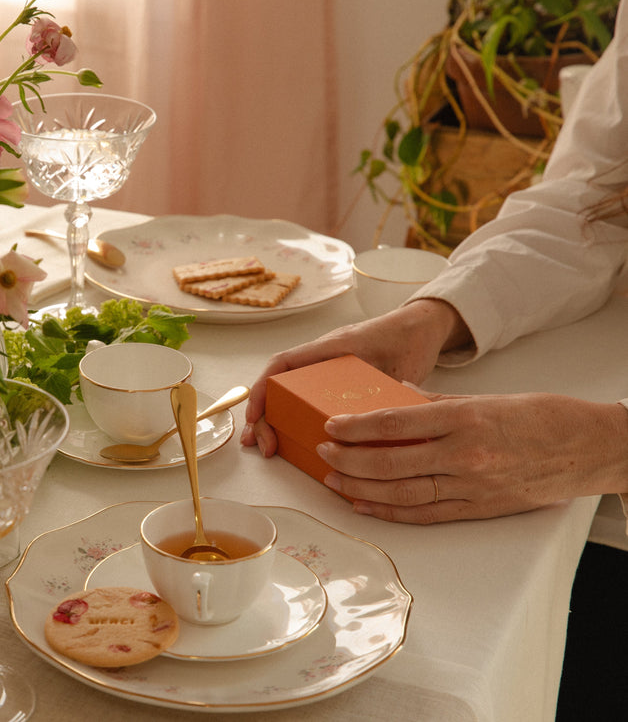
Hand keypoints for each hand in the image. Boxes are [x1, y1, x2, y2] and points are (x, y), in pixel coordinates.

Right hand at [241, 299, 467, 452]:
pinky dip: (293, 420)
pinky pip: (306, 400)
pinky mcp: (335, 384)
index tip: (255, 417)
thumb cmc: (406, 339)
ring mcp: (325, 372)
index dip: (263, 391)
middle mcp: (320, 360)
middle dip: (263, 416)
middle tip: (263, 445)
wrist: (421, 331)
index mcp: (328, 349)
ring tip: (268, 447)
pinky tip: (292, 441)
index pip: (282, 365)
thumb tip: (365, 426)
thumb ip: (380, 388)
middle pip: (278, 386)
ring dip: (274, 420)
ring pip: (289, 395)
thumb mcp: (393, 364)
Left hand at [317, 392, 627, 523]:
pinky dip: (390, 511)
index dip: (356, 428)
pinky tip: (365, 505)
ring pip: (402, 493)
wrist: (590, 448)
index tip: (330, 426)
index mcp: (465, 420)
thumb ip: (435, 405)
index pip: (395, 424)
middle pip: (390, 463)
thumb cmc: (540, 418)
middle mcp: (466, 456)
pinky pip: (425, 514)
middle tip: (323, 453)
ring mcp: (472, 487)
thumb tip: (393, 402)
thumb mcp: (485, 399)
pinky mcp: (479, 509)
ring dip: (361, 489)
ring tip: (333, 480)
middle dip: (348, 460)